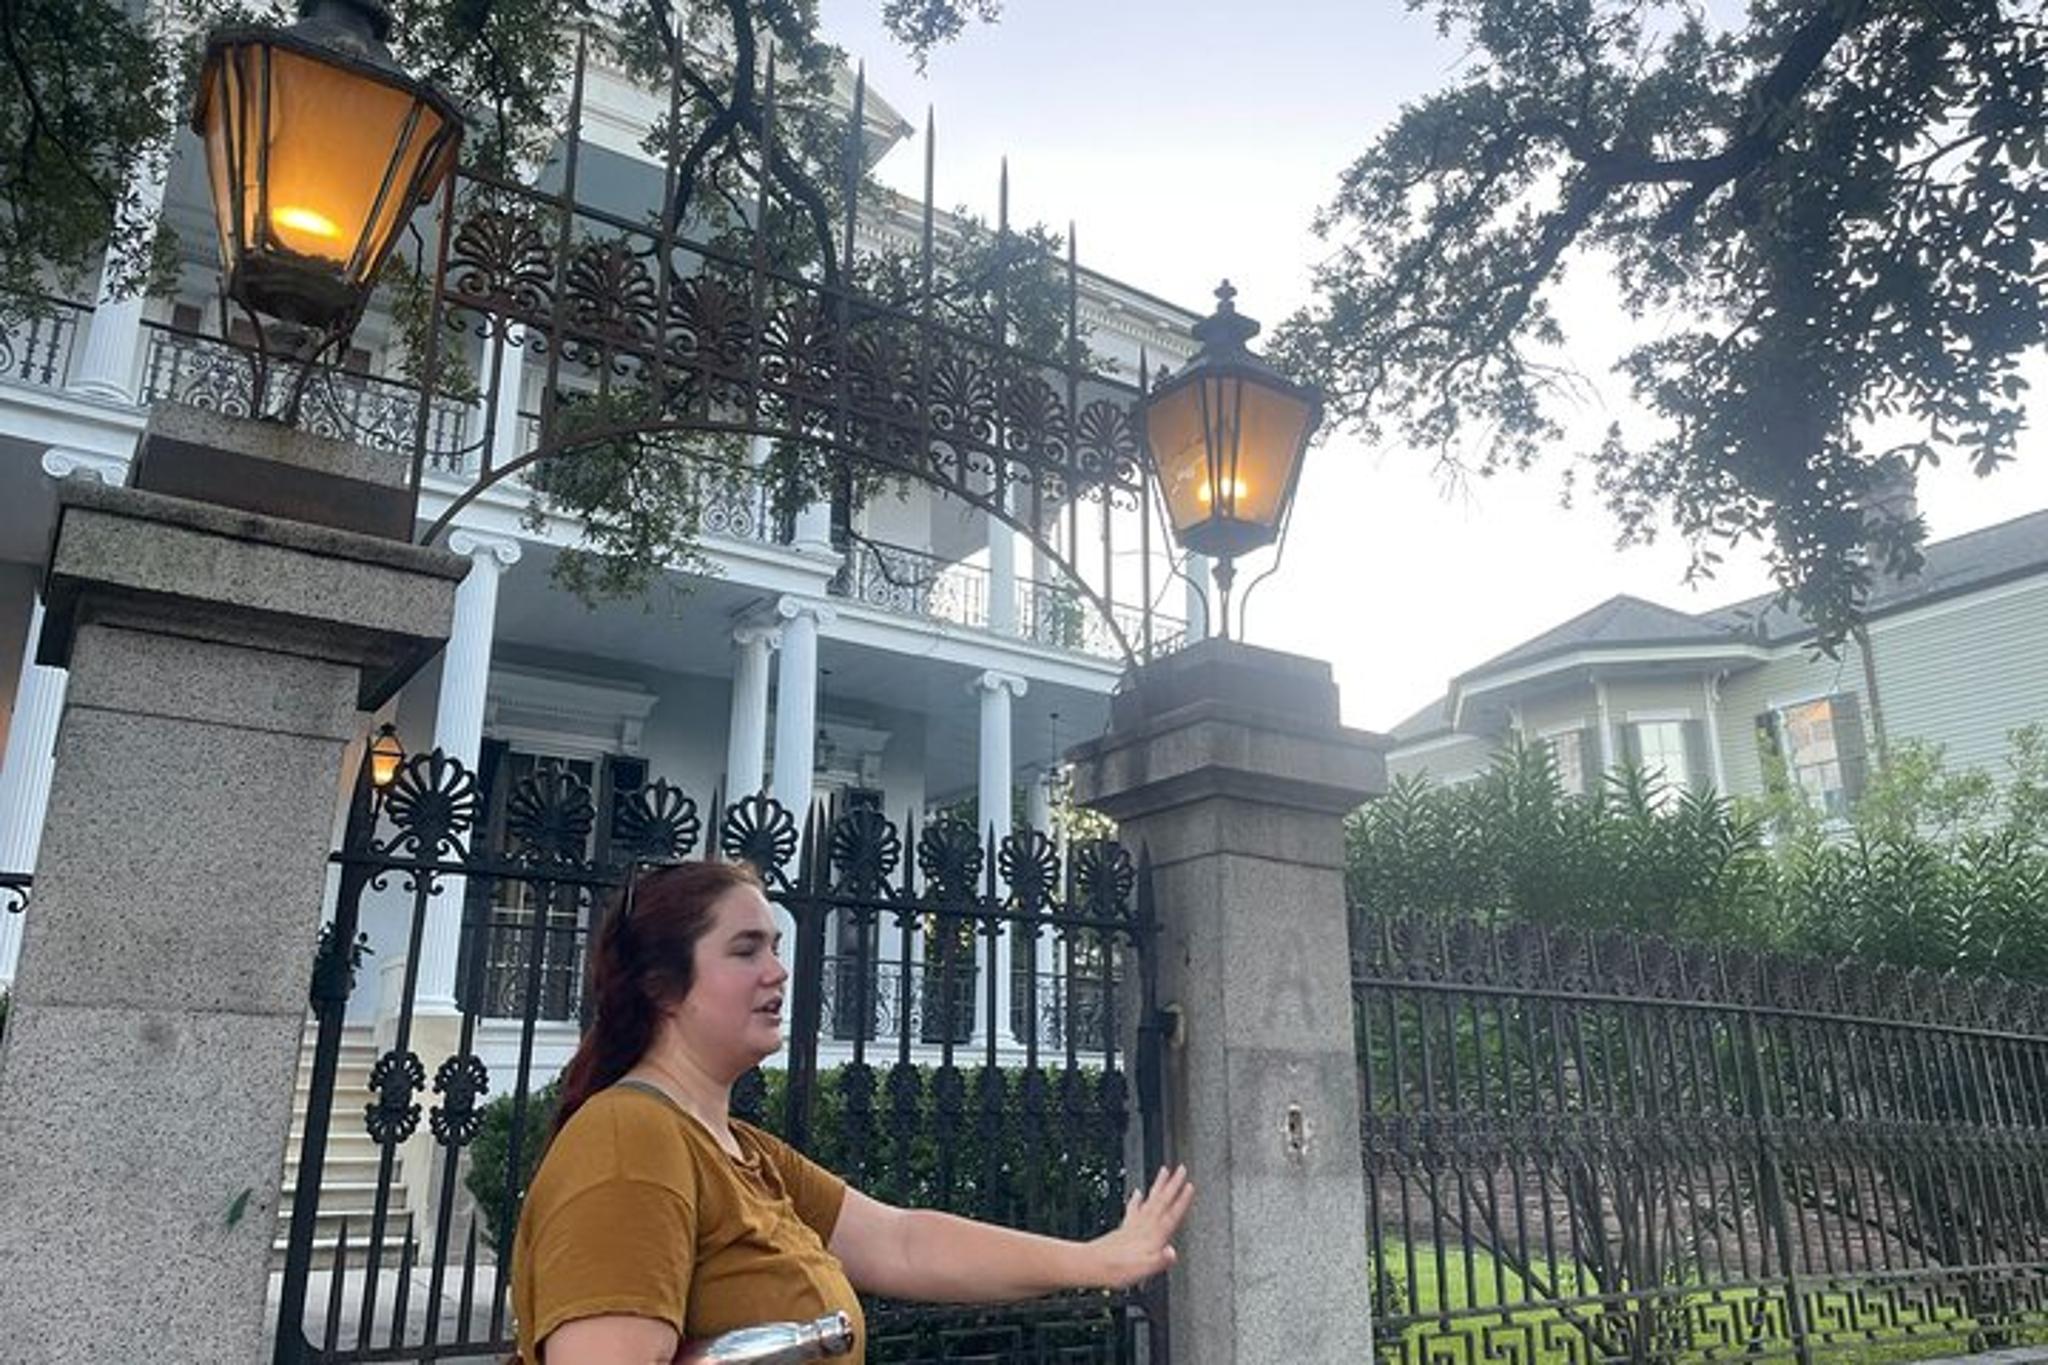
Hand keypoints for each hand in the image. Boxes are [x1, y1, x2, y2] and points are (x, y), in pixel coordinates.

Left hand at [1087, 1164, 1193, 1288]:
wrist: (1092, 1265)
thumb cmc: (1116, 1269)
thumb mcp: (1142, 1270)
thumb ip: (1159, 1261)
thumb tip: (1173, 1253)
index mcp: (1151, 1236)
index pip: (1170, 1215)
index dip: (1181, 1201)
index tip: (1190, 1185)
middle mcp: (1143, 1227)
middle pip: (1161, 1201)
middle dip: (1173, 1184)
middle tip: (1181, 1169)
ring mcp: (1133, 1226)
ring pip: (1149, 1200)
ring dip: (1158, 1186)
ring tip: (1164, 1171)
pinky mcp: (1124, 1229)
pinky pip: (1133, 1209)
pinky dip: (1136, 1199)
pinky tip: (1137, 1193)